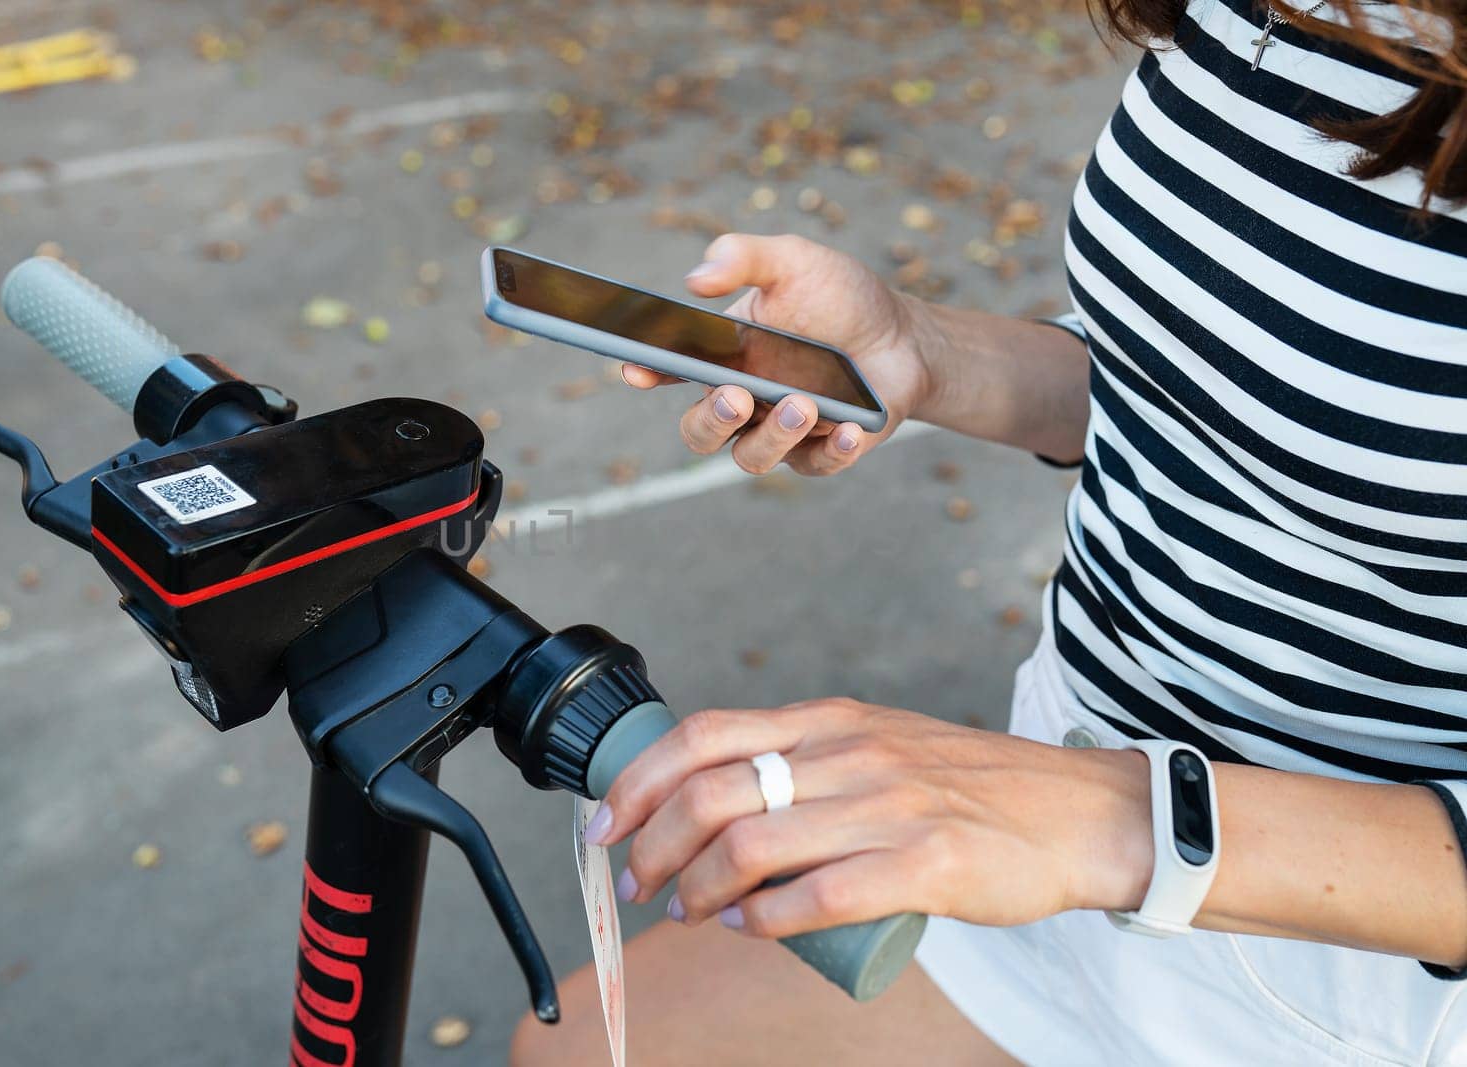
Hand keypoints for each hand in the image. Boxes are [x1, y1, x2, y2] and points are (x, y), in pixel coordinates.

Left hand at [588, 699, 1153, 937]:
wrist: (1079, 814)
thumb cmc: (973, 789)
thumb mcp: (881, 746)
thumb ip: (813, 760)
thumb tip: (727, 805)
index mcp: (832, 722)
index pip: (706, 734)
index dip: (640, 778)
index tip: (605, 822)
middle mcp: (850, 754)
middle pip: (712, 790)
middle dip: (651, 843)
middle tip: (637, 882)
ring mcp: (887, 806)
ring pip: (753, 845)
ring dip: (697, 888)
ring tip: (686, 912)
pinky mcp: (925, 863)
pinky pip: (819, 896)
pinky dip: (765, 921)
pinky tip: (746, 932)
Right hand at [622, 233, 931, 476]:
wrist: (904, 335)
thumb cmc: (838, 297)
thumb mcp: (792, 261)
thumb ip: (744, 258)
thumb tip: (695, 279)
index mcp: (724, 356)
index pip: (672, 368)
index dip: (647, 371)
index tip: (637, 369)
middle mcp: (744, 399)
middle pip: (700, 431)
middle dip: (711, 420)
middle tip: (737, 395)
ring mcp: (781, 431)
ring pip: (751, 456)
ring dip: (772, 436)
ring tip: (805, 405)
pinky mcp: (824, 452)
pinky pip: (815, 466)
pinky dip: (831, 452)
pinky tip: (849, 429)